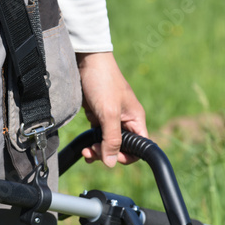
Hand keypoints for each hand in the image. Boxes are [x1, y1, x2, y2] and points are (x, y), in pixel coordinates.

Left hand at [77, 52, 147, 166]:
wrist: (86, 61)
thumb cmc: (103, 82)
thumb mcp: (109, 113)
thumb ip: (111, 139)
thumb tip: (111, 163)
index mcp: (135, 119)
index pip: (139, 147)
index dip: (128, 156)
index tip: (112, 158)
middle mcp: (126, 120)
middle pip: (121, 147)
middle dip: (107, 153)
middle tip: (93, 151)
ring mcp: (111, 118)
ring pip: (107, 143)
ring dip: (97, 150)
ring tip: (86, 151)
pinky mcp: (98, 116)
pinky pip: (97, 136)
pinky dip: (91, 143)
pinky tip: (85, 147)